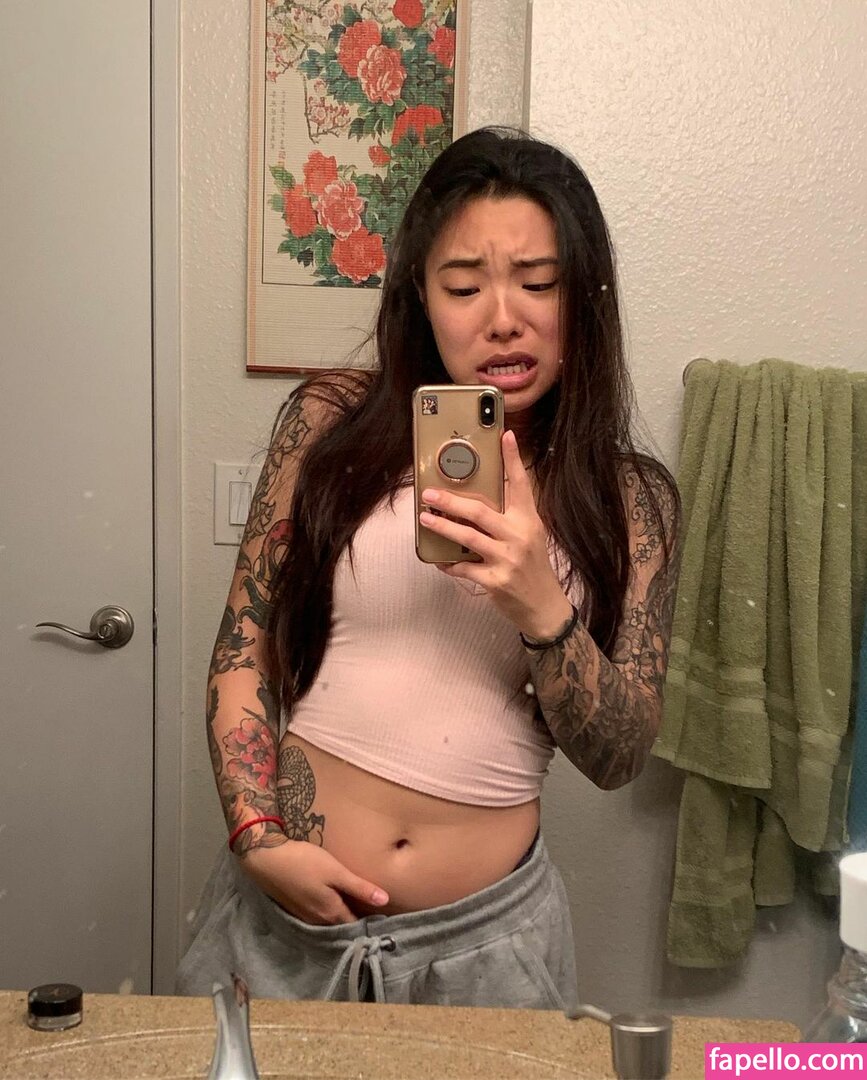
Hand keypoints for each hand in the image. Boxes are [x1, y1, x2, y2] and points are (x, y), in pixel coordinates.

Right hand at [240, 838, 389, 924]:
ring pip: (330, 921)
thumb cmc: (304, 862)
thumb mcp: (335, 871)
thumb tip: (385, 901)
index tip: (385, 917)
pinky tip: (332, 901)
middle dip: (358, 920)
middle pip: (343, 925)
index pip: (357, 925)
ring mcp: (305, 916)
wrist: (266, 859)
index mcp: (331, 914)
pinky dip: (329, 912)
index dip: (371, 922)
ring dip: (343, 916)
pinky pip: (318, 916)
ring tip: (357, 906)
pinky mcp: (296, 908)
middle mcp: (318, 921)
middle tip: (374, 912)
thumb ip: (359, 887)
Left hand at [419, 429, 572, 638]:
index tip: (504, 436)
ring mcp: (508, 559)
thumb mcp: (530, 535)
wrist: (544, 605)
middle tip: (429, 494)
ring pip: (468, 537)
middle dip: (451, 501)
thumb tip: (476, 500)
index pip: (521, 484)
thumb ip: (509, 516)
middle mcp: (519, 536)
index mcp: (529, 520)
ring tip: (426, 519)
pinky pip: (465, 567)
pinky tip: (438, 558)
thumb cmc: (532, 567)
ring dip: (443, 527)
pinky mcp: (496, 580)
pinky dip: (449, 562)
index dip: (512, 459)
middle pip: (481, 511)